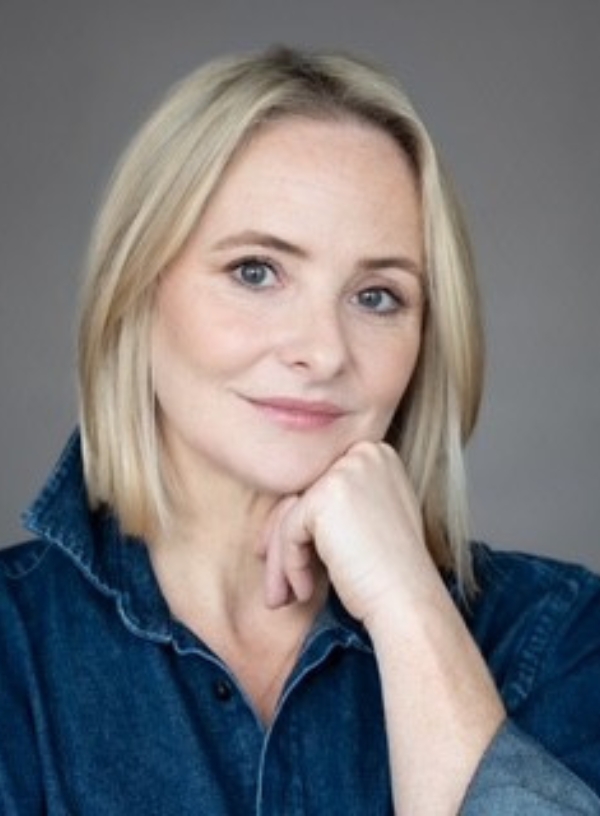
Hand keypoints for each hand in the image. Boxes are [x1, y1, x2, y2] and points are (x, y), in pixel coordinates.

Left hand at [259, 441, 438, 628]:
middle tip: (277, 581)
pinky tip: (304, 592)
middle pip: (302, 496)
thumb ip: (338, 503)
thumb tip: (287, 507)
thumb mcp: (370, 519)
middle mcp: (362, 454)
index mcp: (376, 454)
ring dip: (280, 559)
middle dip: (283, 542)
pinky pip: (289, 531)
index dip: (302, 524)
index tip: (289, 558)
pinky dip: (291, 566)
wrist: (408, 600)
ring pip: (290, 515)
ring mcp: (344, 471)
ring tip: (280, 597)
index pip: (321, 484)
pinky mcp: (325, 497)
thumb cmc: (392, 570)